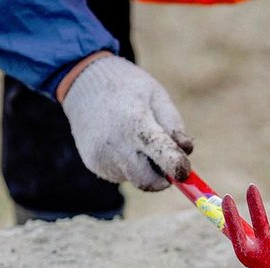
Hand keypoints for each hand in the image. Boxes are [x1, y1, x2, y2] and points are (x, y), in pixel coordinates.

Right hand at [60, 54, 192, 190]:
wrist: (82, 84)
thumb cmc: (127, 88)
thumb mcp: (157, 96)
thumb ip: (174, 125)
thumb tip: (186, 152)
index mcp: (136, 123)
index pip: (162, 154)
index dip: (178, 167)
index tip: (186, 172)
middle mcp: (116, 144)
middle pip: (147, 181)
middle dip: (162, 177)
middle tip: (168, 161)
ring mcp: (102, 157)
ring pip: (134, 178)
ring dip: (143, 168)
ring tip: (135, 139)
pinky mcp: (93, 164)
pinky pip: (119, 174)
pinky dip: (127, 165)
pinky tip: (120, 143)